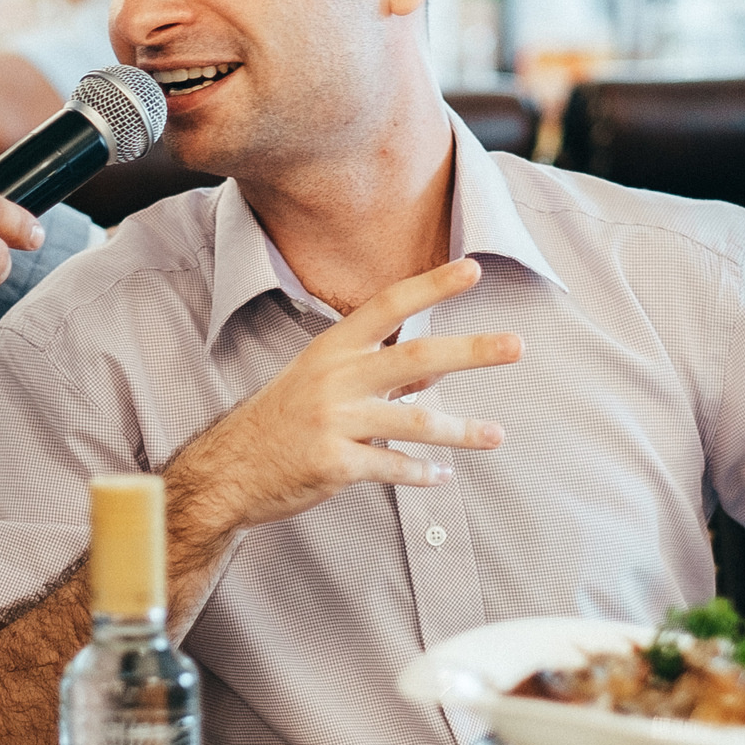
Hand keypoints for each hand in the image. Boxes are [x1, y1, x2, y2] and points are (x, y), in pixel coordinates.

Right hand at [168, 259, 521, 544]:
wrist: (228, 471)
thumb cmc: (281, 421)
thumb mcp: (322, 383)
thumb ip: (379, 374)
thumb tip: (438, 373)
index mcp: (331, 349)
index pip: (387, 306)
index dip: (431, 286)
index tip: (473, 268)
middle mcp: (334, 379)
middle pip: (414, 357)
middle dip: (470, 350)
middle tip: (516, 345)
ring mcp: (333, 421)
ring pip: (413, 421)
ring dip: (460, 431)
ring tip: (496, 436)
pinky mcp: (334, 464)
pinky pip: (392, 467)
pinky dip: (421, 473)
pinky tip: (441, 476)